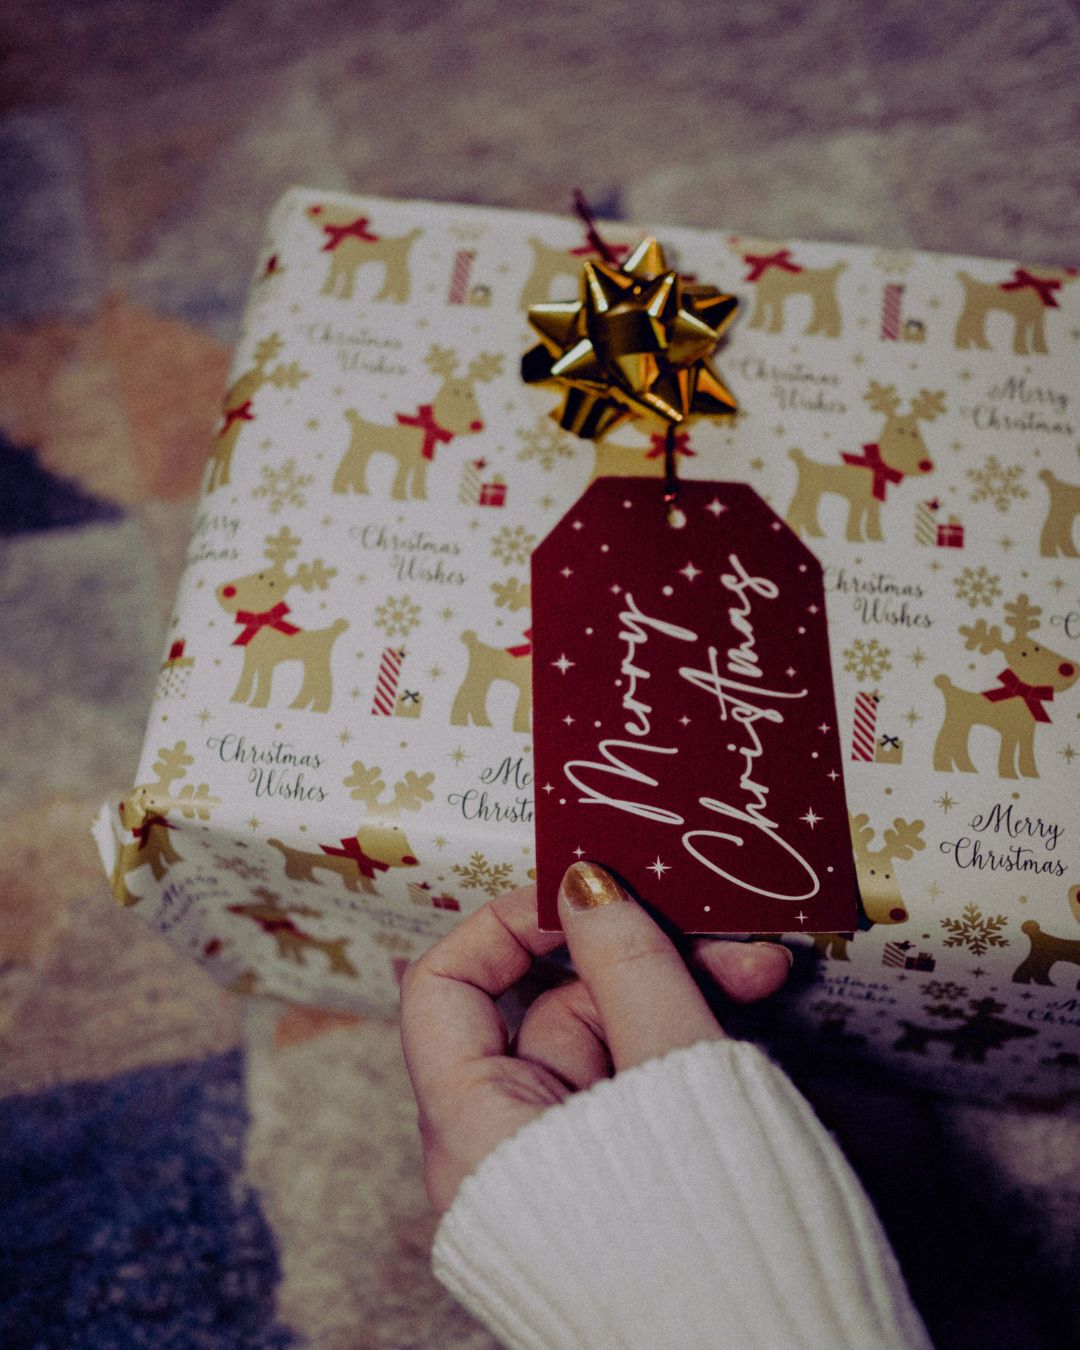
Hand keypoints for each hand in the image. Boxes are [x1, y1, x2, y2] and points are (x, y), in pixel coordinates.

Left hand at [400, 863, 792, 1212]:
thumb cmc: (713, 1238)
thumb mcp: (676, 1073)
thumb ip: (632, 965)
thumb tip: (583, 880)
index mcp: (475, 1132)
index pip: (442, 989)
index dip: (507, 925)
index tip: (585, 890)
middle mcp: (504, 1146)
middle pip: (548, 1005)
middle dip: (637, 952)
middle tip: (720, 931)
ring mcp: (564, 1160)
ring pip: (607, 1033)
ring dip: (679, 987)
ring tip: (762, 968)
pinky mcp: (617, 1172)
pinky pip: (637, 1074)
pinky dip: (685, 1035)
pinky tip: (751, 1011)